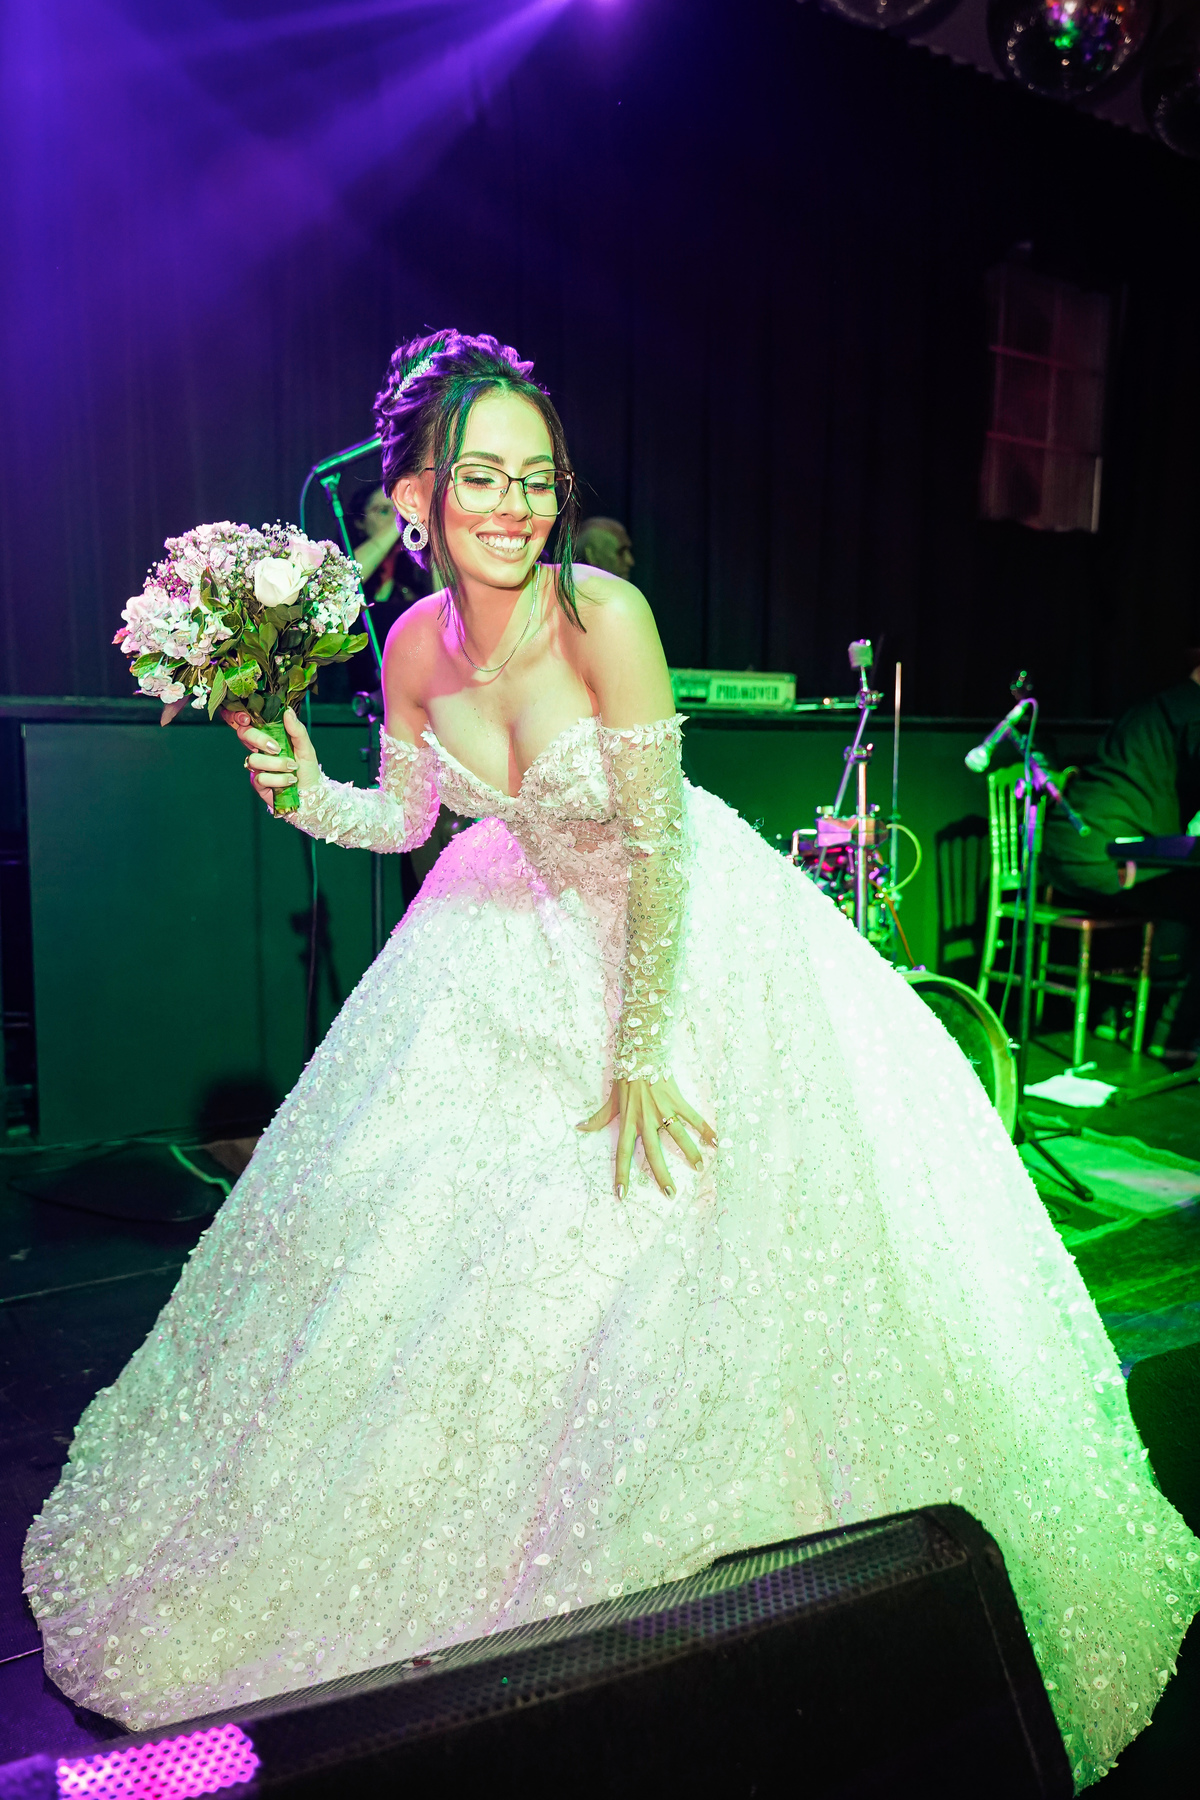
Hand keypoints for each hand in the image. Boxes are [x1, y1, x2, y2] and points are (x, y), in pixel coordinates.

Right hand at [220, 704, 318, 810]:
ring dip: (277, 765)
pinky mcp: (258, 784)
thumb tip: (287, 712)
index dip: (240, 718)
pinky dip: (279, 780)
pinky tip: (290, 781)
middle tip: (277, 748)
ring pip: (255, 760)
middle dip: (259, 739)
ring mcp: (257, 767)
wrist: (312, 794)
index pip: (249, 723)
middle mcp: (260, 750)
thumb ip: (297, 730)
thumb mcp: (306, 747)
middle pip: (244, 735)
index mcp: (269, 737)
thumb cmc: (307, 769)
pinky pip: (261, 778)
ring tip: (293, 768)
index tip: (246, 718)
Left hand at [578, 1075, 716, 1199]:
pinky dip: (705, 1128)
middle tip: (670, 1194)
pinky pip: (693, 1117)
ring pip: (677, 1135)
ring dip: (689, 1152)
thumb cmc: (625, 1078)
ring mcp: (663, 1110)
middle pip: (654, 1152)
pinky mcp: (676, 1100)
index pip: (623, 1154)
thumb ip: (599, 1118)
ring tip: (699, 1167)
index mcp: (629, 1122)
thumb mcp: (611, 1100)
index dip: (621, 1174)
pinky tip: (716, 1141)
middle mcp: (646, 1119)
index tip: (622, 1195)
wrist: (641, 1053)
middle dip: (662, 1175)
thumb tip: (580, 1127)